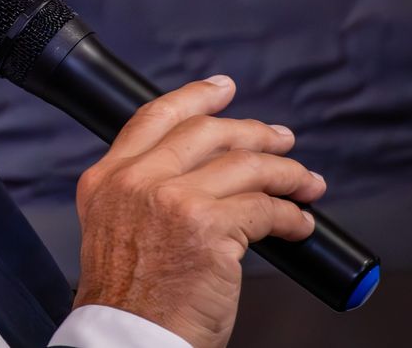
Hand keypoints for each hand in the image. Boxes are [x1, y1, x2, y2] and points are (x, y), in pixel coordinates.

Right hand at [73, 75, 325, 347]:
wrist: (127, 341)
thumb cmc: (128, 300)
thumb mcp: (113, 229)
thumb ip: (141, 193)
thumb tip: (202, 171)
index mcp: (106, 179)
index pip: (153, 117)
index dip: (194, 97)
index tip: (222, 89)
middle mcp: (136, 182)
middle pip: (206, 133)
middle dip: (253, 132)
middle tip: (281, 139)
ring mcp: (173, 201)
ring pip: (244, 166)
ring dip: (285, 172)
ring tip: (305, 182)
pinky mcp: (210, 229)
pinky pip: (266, 209)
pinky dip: (293, 216)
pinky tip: (301, 224)